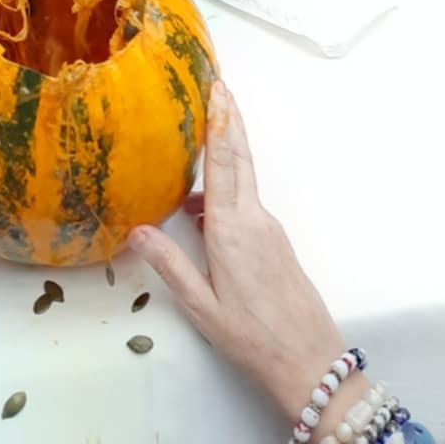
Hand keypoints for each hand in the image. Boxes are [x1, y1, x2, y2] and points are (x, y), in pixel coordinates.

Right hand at [130, 85, 354, 420]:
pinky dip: (229, 184)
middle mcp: (253, 218)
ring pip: (244, 178)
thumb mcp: (202, 307)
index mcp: (232, 230)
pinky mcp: (274, 241)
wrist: (308, 360)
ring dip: (228, 149)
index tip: (217, 88)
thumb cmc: (251, 336)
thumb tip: (136, 230)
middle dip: (229, 119)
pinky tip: (205, 202)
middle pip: (239, 158)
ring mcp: (268, 228)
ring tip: (206, 128)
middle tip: (219, 84)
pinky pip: (247, 201)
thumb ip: (170, 266)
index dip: (218, 123)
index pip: (222, 163)